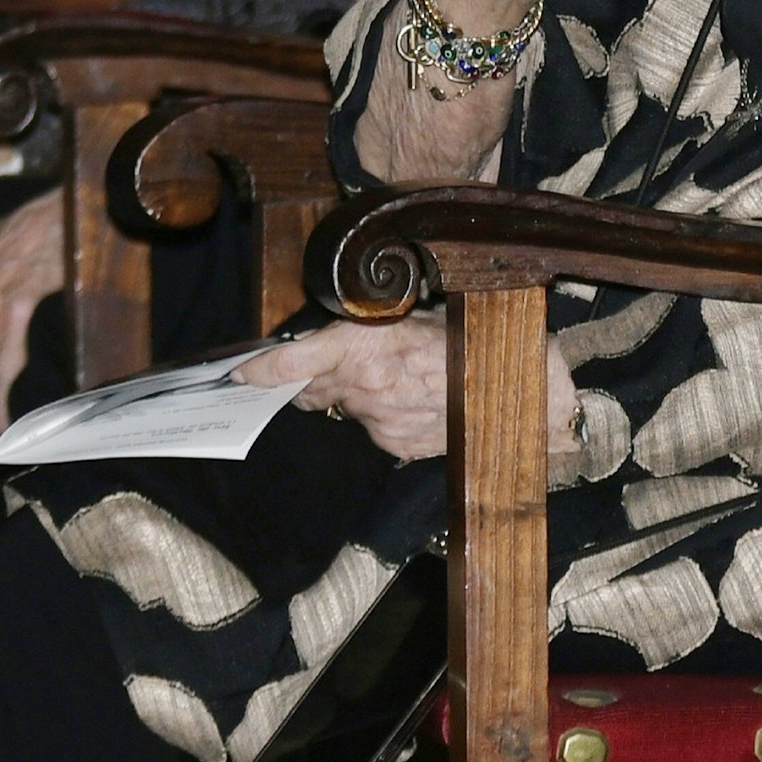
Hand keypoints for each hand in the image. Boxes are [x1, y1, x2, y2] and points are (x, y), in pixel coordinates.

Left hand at [238, 315, 579, 465]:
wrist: (522, 392)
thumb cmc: (473, 337)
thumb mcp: (414, 315)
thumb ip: (366, 333)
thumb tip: (330, 344)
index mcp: (363, 348)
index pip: (295, 363)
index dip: (261, 371)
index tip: (239, 375)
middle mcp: (365, 390)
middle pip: (316, 389)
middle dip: (313, 379)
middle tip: (323, 365)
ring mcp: (382, 423)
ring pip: (347, 408)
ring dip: (356, 394)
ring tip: (389, 375)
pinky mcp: (400, 446)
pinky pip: (376, 428)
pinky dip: (383, 414)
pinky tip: (411, 398)